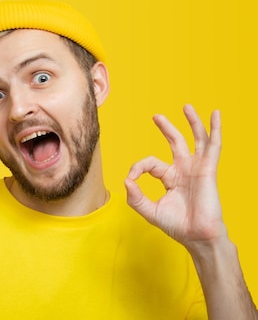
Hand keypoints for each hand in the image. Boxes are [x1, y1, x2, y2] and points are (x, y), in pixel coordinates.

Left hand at [124, 105, 225, 249]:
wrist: (196, 236)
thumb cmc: (176, 226)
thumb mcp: (149, 211)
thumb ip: (135, 197)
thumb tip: (127, 180)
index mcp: (169, 178)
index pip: (150, 163)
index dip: (138, 167)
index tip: (131, 178)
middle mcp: (183, 170)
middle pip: (175, 142)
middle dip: (166, 128)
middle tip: (156, 116)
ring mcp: (196, 168)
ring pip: (195, 139)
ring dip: (192, 122)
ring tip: (186, 106)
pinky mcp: (208, 169)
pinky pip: (213, 146)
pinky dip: (214, 129)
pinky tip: (216, 114)